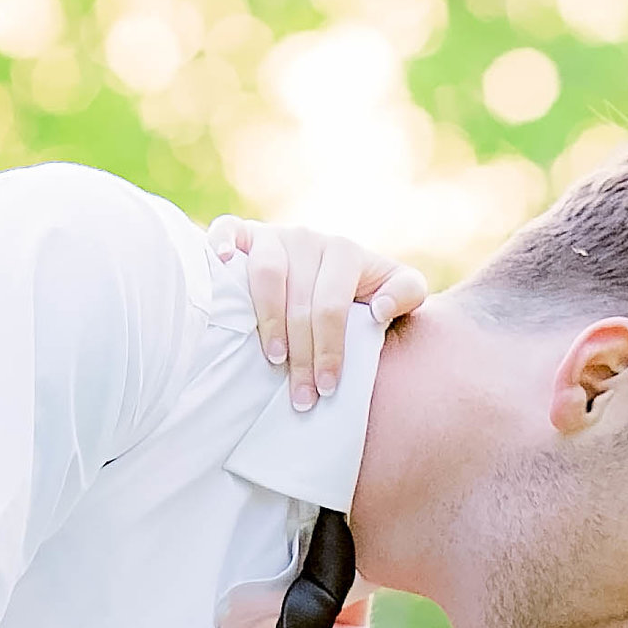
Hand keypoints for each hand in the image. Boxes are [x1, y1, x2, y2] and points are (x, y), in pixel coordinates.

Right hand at [210, 216, 426, 412]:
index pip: (333, 307)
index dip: (329, 349)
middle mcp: (308, 239)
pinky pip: (228, 229)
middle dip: (301, 356)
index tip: (326, 388)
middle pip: (299, 302)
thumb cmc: (364, 291)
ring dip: (267, 320)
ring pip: (266, 274)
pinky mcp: (246, 233)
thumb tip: (379, 308)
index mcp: (345, 253)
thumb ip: (406, 293)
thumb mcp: (399, 289)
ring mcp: (275, 235)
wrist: (335, 269)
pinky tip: (222, 263)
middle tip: (301, 397)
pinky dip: (221, 243)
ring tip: (273, 358)